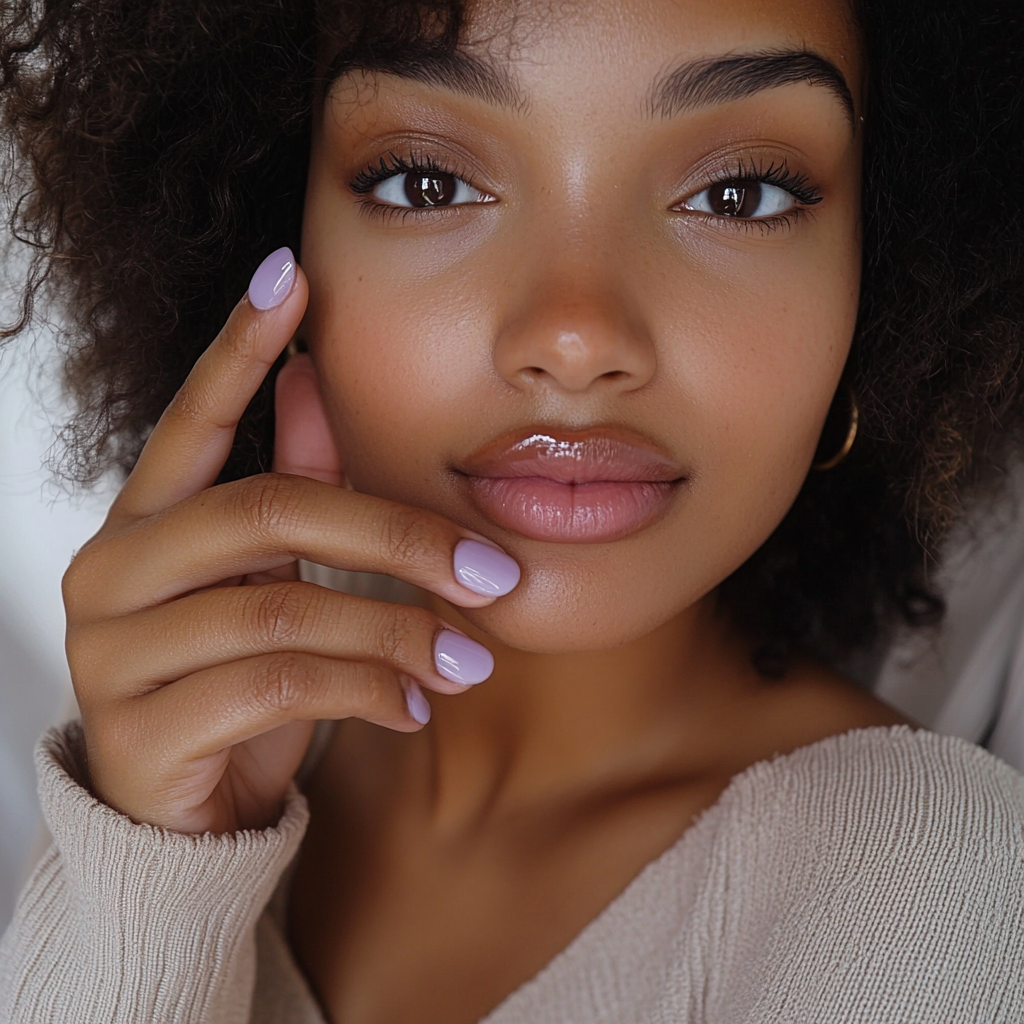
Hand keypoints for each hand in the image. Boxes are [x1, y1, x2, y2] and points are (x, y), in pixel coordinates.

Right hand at [63, 249, 519, 833]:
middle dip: (398, 538)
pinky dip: (367, 695)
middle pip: (270, 514)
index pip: (192, 417)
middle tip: (493, 571)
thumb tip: (310, 382)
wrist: (189, 812)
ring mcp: (112, 654)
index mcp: (146, 520)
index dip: (240, 346)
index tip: (292, 270)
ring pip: (283, 610)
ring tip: (470, 659)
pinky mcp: (139, 733)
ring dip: (398, 633)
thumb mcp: (272, 580)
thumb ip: (291, 485)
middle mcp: (112, 570)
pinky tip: (414, 709)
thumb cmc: (239, 680)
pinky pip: (276, 692)